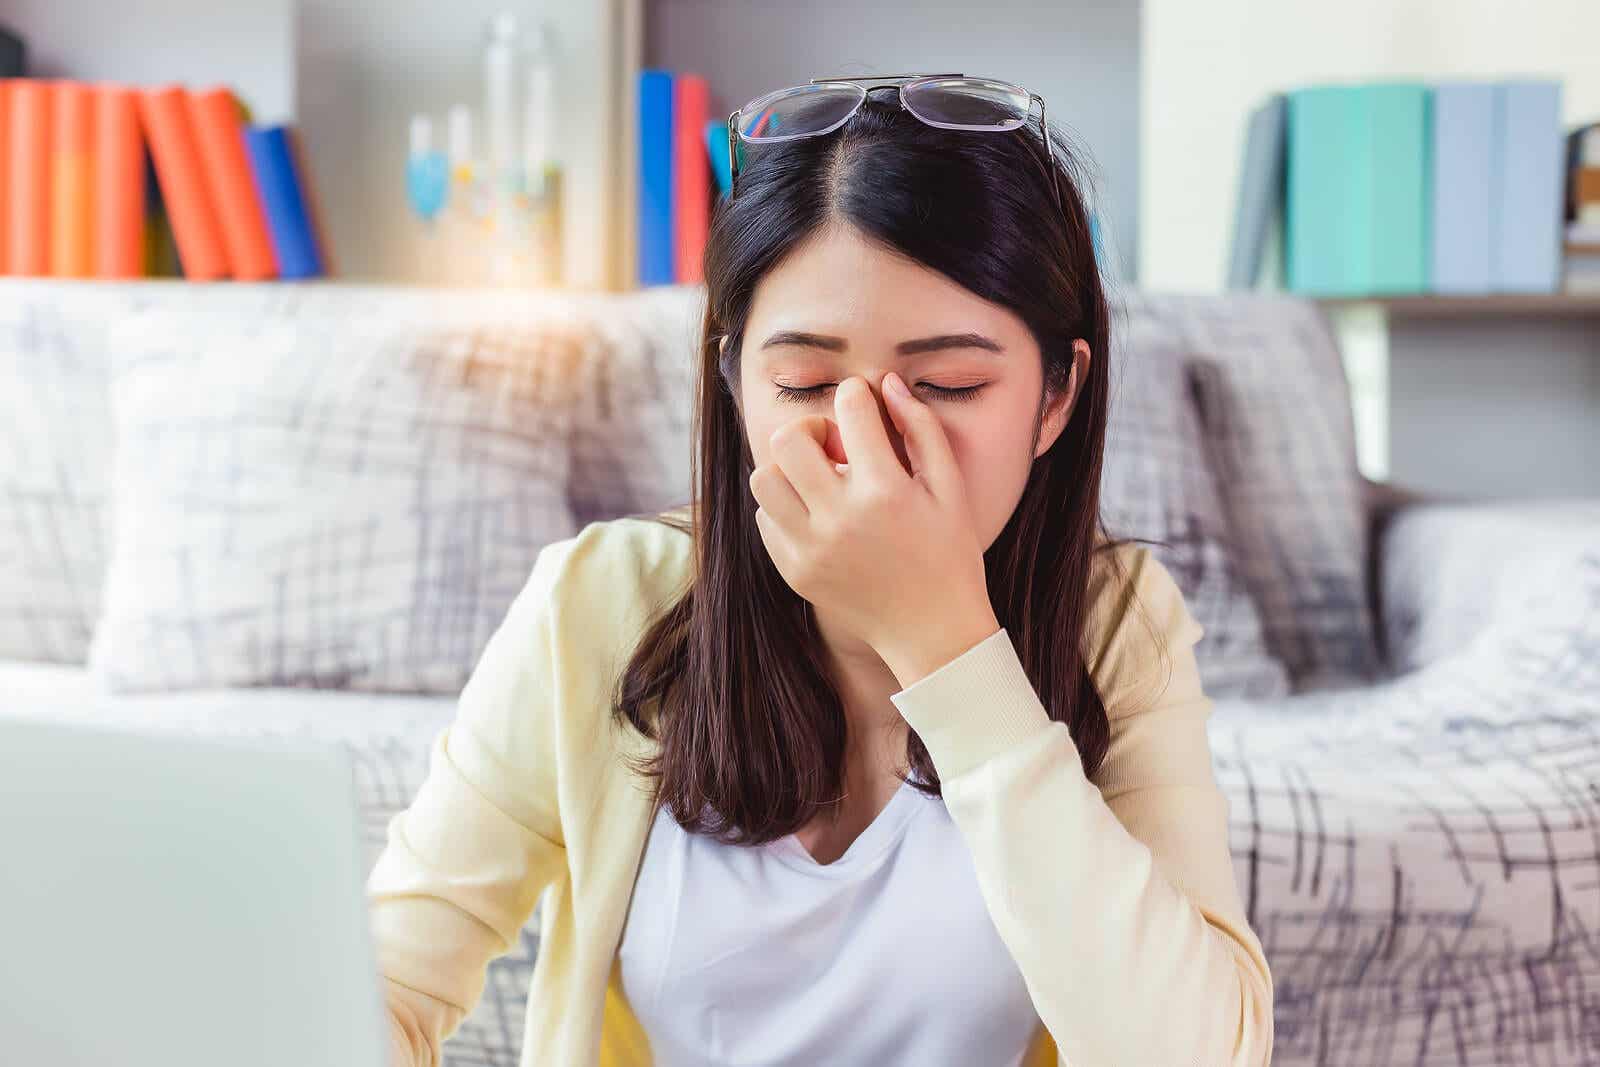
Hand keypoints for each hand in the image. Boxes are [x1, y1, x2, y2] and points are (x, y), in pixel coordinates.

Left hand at [749, 372, 1000, 686]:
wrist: (932, 632)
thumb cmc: (950, 554)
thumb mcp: (951, 488)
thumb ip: (921, 429)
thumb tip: (886, 383)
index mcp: (885, 491)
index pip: (850, 408)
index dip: (858, 396)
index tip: (864, 407)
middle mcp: (841, 519)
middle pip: (788, 439)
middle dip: (811, 428)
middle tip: (834, 447)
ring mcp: (811, 548)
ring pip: (764, 478)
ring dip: (789, 469)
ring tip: (819, 481)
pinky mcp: (794, 571)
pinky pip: (765, 519)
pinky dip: (785, 509)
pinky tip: (817, 516)